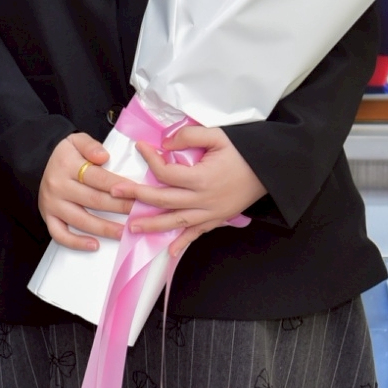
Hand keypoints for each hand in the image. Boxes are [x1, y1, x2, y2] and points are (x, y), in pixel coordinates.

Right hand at [38, 132, 132, 251]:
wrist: (37, 162)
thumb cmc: (66, 154)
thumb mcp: (76, 140)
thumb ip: (90, 145)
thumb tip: (103, 156)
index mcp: (66, 165)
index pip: (98, 178)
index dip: (120, 186)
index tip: (139, 193)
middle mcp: (58, 186)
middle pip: (94, 200)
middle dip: (120, 208)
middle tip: (140, 214)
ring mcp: (52, 204)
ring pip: (81, 220)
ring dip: (105, 229)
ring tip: (124, 233)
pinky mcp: (48, 217)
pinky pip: (60, 234)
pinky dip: (76, 243)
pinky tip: (94, 245)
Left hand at [114, 125, 264, 258]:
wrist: (272, 170)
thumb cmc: (246, 151)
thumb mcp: (219, 136)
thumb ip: (189, 136)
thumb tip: (165, 145)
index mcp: (201, 178)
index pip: (166, 173)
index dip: (150, 159)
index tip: (141, 147)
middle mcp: (203, 200)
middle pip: (163, 201)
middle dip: (136, 197)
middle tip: (115, 193)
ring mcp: (210, 213)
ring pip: (176, 222)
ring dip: (152, 226)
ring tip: (131, 228)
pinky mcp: (217, 219)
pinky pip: (197, 234)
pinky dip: (183, 243)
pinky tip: (169, 252)